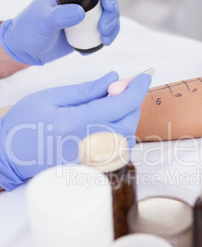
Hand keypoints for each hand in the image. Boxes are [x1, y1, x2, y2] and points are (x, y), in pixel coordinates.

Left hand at [0, 0, 119, 64]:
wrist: (27, 49)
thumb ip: (60, 16)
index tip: (109, 5)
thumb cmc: (29, 30)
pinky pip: (103, 31)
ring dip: (112, 26)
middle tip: (104, 29)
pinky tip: (100, 44)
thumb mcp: (43, 21)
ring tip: (104, 40)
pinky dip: (106, 37)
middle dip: (112, 13)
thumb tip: (81, 13)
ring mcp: (84, 16)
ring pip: (108, 15)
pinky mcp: (86, 31)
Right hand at [0, 72, 150, 190]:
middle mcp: (86, 146)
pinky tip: (108, 123)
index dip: (136, 89)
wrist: (8, 155)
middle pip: (128, 122)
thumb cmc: (23, 125)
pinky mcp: (90, 169)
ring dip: (126, 118)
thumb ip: (86, 90)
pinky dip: (120, 134)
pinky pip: (116, 152)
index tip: (143, 77)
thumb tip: (114, 79)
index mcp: (75, 123)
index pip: (120, 105)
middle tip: (121, 88)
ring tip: (111, 104)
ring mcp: (89, 162)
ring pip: (126, 138)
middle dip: (132, 102)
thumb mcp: (51, 97)